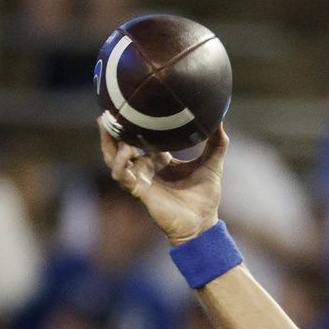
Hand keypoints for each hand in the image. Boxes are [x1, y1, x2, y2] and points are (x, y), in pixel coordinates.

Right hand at [98, 118, 228, 244]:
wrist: (202, 223)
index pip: (141, 138)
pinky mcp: (139, 190)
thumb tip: (220, 119)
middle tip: (108, 112)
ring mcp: (141, 178)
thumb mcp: (212, 164)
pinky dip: (121, 163)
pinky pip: (122, 175)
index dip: (135, 124)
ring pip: (115, 158)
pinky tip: (125, 152)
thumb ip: (217, 143)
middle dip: (112, 130)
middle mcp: (146, 167)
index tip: (134, 104)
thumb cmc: (205, 197)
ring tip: (108, 125)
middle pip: (120, 145)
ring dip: (110, 142)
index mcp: (159, 159)